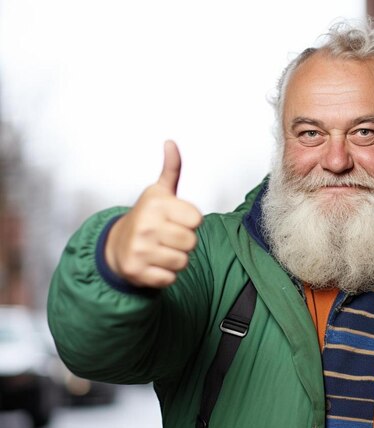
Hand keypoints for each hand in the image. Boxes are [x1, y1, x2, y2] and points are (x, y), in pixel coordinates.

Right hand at [105, 140, 202, 287]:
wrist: (116, 246)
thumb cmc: (147, 218)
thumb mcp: (159, 192)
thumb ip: (171, 169)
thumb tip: (170, 142)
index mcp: (156, 204)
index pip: (197, 220)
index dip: (190, 222)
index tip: (176, 220)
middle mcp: (145, 225)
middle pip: (191, 242)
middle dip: (184, 242)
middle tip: (168, 237)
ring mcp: (139, 249)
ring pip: (183, 262)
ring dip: (176, 260)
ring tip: (161, 250)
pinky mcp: (135, 271)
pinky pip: (170, 279)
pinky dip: (165, 275)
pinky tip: (154, 264)